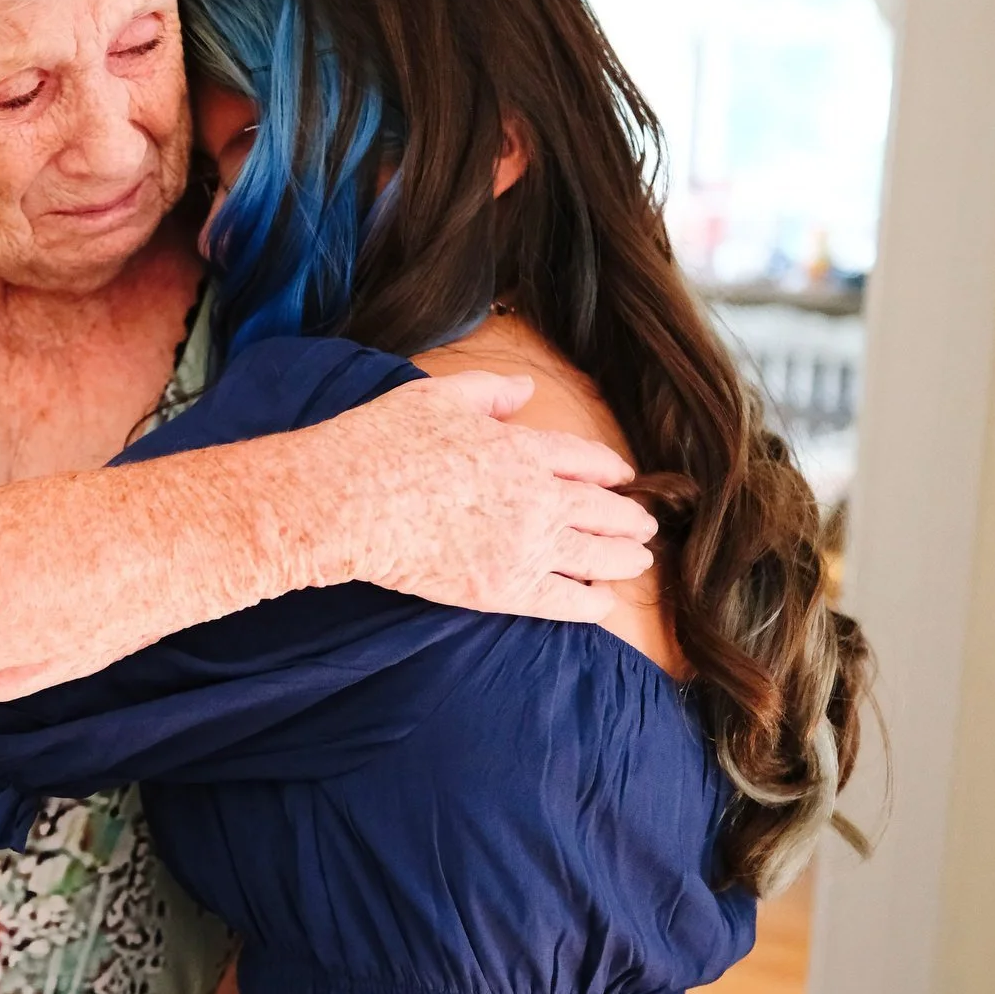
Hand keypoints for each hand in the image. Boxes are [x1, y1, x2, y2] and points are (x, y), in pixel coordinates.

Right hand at [309, 369, 658, 623]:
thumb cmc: (384, 443)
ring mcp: (524, 547)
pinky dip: (591, 603)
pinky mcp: (502, 589)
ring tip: (638, 562)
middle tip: (644, 525)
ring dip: (624, 559)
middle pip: (604, 511)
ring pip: (596, 557)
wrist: (350, 502)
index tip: (622, 477)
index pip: (587, 461)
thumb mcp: (439, 397)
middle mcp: (537, 499)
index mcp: (524, 450)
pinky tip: (602, 603)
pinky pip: (564, 601)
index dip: (611, 470)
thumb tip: (524, 390)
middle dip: (630, 518)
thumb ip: (490, 392)